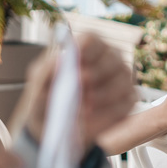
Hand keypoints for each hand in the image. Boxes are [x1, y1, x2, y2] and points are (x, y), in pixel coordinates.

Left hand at [22, 35, 137, 145]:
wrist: (53, 127)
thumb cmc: (46, 98)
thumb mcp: (38, 85)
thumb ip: (46, 72)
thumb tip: (60, 62)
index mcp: (86, 48)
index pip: (91, 39)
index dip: (84, 50)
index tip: (74, 65)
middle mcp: (109, 58)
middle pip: (112, 57)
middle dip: (95, 75)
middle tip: (80, 89)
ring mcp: (122, 79)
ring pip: (122, 82)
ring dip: (102, 97)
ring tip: (83, 110)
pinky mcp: (128, 100)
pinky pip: (126, 104)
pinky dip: (108, 114)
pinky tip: (91, 121)